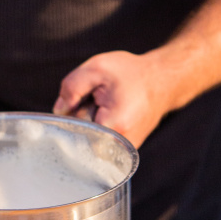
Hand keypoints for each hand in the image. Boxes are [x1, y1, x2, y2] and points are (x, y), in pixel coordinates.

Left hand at [52, 50, 170, 147]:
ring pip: (90, 139)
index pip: (75, 133)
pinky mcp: (123, 151)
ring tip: (107, 106)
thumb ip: (72, 87)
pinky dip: (100, 127)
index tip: (85, 101)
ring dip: (91, 122)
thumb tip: (59, 110)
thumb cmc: (131, 73)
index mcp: (113, 126)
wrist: (162, 81)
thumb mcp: (97, 68)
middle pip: (81, 136)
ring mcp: (123, 151)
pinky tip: (110, 114)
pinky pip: (99, 141)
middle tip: (98, 99)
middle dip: (82, 117)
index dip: (73, 115)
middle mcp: (120, 145)